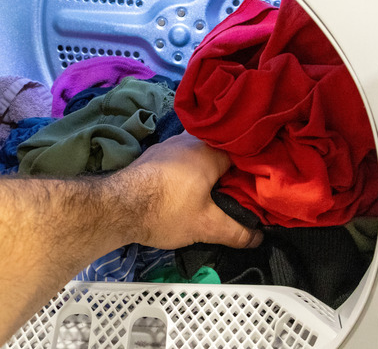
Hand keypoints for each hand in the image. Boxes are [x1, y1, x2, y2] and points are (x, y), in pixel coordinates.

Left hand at [114, 132, 263, 249]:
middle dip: (230, 166)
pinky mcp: (151, 157)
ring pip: (197, 151)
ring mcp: (167, 145)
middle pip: (219, 148)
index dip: (254, 166)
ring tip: (217, 188)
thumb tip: (258, 237)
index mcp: (209, 150)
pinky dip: (188, 169)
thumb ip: (236, 232)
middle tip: (240, 187)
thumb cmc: (165, 210)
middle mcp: (189, 139)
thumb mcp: (206, 226)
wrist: (115, 208)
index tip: (262, 180)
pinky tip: (189, 186)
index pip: (243, 150)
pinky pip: (180, 158)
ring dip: (207, 166)